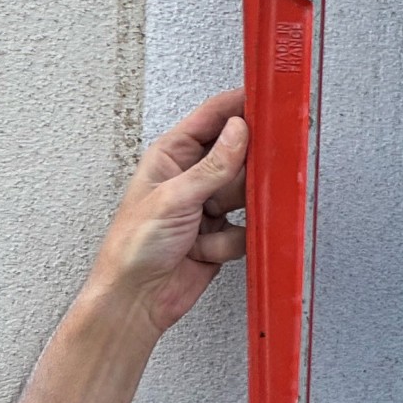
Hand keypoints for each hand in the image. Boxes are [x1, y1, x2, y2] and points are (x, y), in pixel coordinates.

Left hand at [85, 89, 248, 341]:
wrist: (135, 302)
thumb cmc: (133, 248)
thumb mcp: (175, 199)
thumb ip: (213, 165)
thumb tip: (240, 129)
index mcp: (173, 155)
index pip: (213, 116)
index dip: (241, 105)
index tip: (269, 100)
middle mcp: (193, 176)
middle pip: (240, 153)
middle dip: (249, 166)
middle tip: (260, 169)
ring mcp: (209, 205)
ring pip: (248, 191)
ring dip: (240, 207)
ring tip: (223, 219)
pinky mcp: (222, 234)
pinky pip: (247, 226)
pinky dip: (233, 239)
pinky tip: (209, 250)